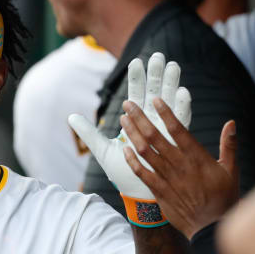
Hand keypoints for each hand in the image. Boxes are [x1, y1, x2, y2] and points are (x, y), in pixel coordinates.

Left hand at [69, 52, 191, 199]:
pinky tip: (184, 94)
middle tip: (160, 55)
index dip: (137, 80)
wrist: (141, 198)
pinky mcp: (176, 145)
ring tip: (174, 67)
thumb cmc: (124, 175)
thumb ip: (89, 133)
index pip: (137, 97)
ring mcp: (166, 134)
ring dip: (171, 86)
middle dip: (157, 75)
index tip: (136, 61)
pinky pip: (181, 125)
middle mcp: (152, 125)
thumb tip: (70, 117)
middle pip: (155, 94)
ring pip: (170, 104)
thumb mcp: (103, 152)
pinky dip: (182, 109)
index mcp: (137, 125)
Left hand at [119, 95, 237, 238]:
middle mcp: (179, 165)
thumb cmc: (223, 198)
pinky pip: (141, 173)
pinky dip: (131, 160)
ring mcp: (167, 178)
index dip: (165, 113)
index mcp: (197, 157)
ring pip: (144, 151)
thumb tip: (231, 123)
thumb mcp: (231, 170)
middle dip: (140, 118)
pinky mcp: (159, 191)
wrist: (211, 228)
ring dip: (132, 134)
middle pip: (155, 137)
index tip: (154, 100)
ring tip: (123, 120)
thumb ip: (229, 145)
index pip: (178, 130)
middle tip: (128, 105)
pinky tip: (124, 149)